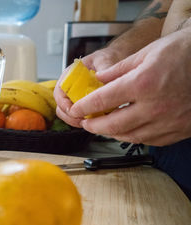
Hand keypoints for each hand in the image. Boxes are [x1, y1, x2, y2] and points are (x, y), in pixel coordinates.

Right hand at [54, 48, 121, 127]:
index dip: (64, 103)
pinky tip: (96, 120)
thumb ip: (104, 68)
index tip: (74, 110)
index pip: (59, 92)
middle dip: (70, 116)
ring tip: (90, 122)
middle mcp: (70, 88)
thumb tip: (106, 79)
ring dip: (77, 121)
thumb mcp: (104, 59)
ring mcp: (76, 98)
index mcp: (70, 75)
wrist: (113, 59)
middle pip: (61, 107)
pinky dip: (85, 121)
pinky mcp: (85, 105)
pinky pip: (79, 117)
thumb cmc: (105, 58)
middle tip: (83, 120)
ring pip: (68, 115)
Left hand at [69, 28, 190, 145]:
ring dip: (111, 134)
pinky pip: (149, 140)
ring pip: (130, 137)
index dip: (84, 107)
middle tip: (86, 123)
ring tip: (103, 127)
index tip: (75, 109)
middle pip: (113, 125)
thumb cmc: (182, 53)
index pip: (102, 101)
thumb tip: (97, 81)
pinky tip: (126, 131)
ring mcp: (168, 121)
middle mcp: (155, 106)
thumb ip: (118, 70)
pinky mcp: (179, 130)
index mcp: (143, 84)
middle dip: (94, 126)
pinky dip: (133, 137)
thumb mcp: (146, 53)